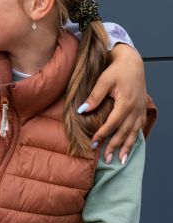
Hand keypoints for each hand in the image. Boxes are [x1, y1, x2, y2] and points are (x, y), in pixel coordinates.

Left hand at [81, 44, 146, 162]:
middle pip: (124, 132)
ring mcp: (140, 110)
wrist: (132, 62)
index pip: (112, 123)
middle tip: (106, 159)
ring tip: (120, 160)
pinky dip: (134, 138)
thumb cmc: (117, 70)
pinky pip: (139, 127)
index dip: (103, 134)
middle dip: (115, 146)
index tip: (93, 143)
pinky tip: (130, 146)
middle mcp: (135, 109)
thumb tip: (81, 110)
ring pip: (134, 133)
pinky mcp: (142, 109)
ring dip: (127, 147)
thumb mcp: (103, 81)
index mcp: (125, 103)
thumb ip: (94, 97)